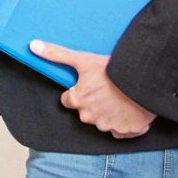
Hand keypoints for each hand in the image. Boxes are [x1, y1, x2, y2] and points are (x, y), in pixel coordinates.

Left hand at [36, 40, 155, 138]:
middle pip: (85, 111)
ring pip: (102, 121)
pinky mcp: (125, 131)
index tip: (87, 85)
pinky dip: (124, 123)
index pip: (68, 100)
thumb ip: (56, 55)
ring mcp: (107, 125)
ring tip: (118, 97)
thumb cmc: (112, 71)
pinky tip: (128, 110)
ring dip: (108, 112)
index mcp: (77, 101)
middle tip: (105, 89)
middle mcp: (89, 116)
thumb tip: (32, 46)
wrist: (144, 82)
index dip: (77, 91)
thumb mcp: (83, 59)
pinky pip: (120, 130)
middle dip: (92, 102)